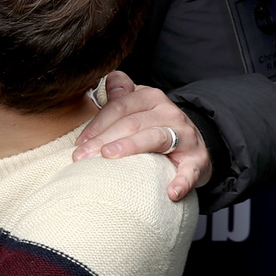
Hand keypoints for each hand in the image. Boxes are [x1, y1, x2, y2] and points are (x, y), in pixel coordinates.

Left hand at [73, 71, 211, 201]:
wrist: (192, 143)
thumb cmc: (153, 125)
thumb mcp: (136, 105)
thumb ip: (119, 95)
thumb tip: (103, 83)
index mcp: (150, 97)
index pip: (118, 107)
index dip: (96, 125)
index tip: (78, 144)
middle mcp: (169, 112)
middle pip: (131, 123)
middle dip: (103, 139)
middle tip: (81, 156)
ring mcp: (185, 135)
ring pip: (155, 137)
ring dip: (130, 147)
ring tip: (109, 157)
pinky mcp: (197, 158)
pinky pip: (190, 170)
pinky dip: (182, 180)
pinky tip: (171, 192)